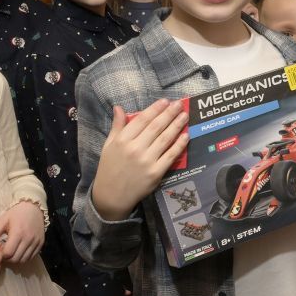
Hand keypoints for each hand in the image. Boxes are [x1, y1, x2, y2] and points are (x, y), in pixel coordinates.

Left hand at [0, 201, 44, 263]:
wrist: (34, 208)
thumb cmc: (16, 214)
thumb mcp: (2, 221)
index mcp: (18, 233)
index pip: (8, 253)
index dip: (1, 255)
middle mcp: (28, 239)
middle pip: (16, 259)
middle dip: (7, 259)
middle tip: (4, 253)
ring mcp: (36, 242)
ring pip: (24, 260)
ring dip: (16, 259)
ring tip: (11, 252)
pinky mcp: (40, 244)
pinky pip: (31, 257)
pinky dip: (24, 257)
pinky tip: (19, 251)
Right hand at [91, 99, 188, 220]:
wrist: (112, 195)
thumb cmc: (110, 168)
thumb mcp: (109, 145)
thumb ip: (117, 126)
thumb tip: (118, 107)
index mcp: (122, 140)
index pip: (142, 119)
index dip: (155, 109)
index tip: (165, 101)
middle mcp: (135, 148)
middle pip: (156, 127)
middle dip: (169, 113)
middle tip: (179, 104)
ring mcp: (147, 161)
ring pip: (165, 139)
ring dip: (177, 125)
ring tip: (185, 115)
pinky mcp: (156, 172)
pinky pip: (171, 155)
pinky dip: (179, 144)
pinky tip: (186, 135)